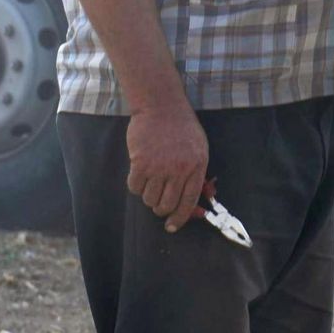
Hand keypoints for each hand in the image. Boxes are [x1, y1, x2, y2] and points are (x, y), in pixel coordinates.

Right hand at [126, 105, 208, 231]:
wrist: (160, 106)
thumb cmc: (181, 128)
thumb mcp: (198, 148)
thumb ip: (196, 173)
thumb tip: (193, 201)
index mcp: (196, 166)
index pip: (188, 201)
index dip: (180, 218)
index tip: (172, 227)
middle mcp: (179, 169)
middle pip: (166, 205)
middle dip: (160, 209)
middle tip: (157, 202)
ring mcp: (159, 167)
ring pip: (149, 199)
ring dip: (148, 196)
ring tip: (149, 181)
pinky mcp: (140, 163)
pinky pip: (135, 187)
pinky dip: (136, 185)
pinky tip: (139, 173)